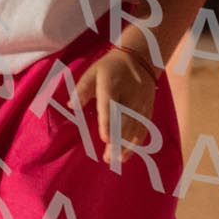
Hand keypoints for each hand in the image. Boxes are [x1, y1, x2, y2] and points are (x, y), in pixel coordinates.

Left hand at [72, 23, 163, 168]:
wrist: (141, 58)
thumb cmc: (111, 67)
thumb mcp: (93, 72)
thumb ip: (82, 89)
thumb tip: (71, 105)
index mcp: (112, 85)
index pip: (111, 105)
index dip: (108, 122)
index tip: (105, 138)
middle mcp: (129, 95)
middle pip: (124, 121)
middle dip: (117, 140)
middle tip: (107, 158)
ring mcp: (140, 103)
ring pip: (135, 127)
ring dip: (127, 145)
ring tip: (115, 160)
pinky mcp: (148, 109)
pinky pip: (143, 128)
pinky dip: (136, 143)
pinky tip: (127, 155)